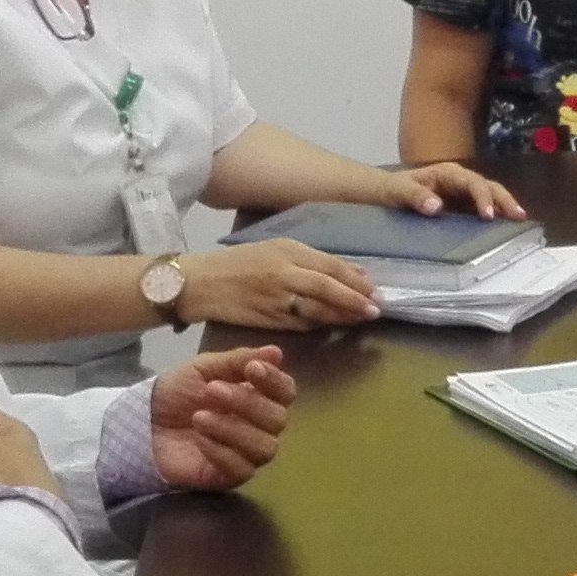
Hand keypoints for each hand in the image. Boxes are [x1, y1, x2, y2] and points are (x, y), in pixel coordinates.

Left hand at [149, 347, 297, 491]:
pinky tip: (199, 439)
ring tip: (199, 417)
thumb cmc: (176, 393)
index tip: (252, 369)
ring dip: (232, 429)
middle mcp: (259, 426)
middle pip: (278, 420)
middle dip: (247, 403)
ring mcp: (246, 453)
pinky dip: (221, 451)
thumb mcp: (203, 369)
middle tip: (212, 391)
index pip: (286, 392)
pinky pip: (242, 469)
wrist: (142, 422)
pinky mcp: (229, 476)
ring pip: (265, 448)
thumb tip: (276, 352)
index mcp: (258, 396)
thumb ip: (238, 360)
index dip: (275, 381)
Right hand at [175, 239, 376, 332]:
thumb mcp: (276, 250)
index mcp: (287, 250)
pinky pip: (301, 325)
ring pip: (317, 309)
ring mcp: (275, 298)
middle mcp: (283, 272)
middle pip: (327, 287)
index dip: (355, 280)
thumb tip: (357, 271)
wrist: (200, 283)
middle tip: (376, 309)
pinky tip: (333, 325)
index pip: (330, 265)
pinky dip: (320, 325)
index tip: (376, 290)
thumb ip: (314, 260)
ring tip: (361, 319)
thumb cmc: (240, 264)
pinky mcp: (268, 320)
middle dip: (355, 300)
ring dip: (342, 316)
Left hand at [373, 161, 524, 219]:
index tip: (488, 215)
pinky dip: (497, 217)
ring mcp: (464, 194)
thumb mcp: (398, 191)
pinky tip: (507, 228)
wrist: (385, 194)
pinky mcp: (463, 208)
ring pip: (491, 197)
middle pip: (489, 187)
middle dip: (504, 200)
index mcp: (448, 173)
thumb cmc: (392, 190)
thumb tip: (436, 207)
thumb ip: (415, 196)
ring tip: (520, 221)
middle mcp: (461, 181)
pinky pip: (483, 210)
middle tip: (518, 216)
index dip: (482, 197)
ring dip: (505, 208)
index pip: (472, 183)